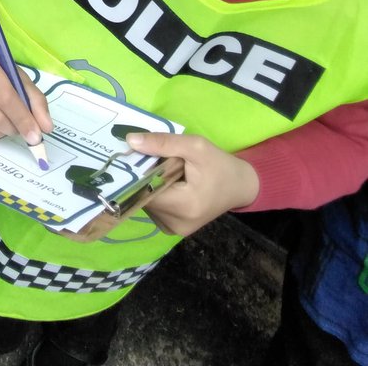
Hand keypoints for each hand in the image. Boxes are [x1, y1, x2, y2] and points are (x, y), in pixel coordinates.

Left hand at [126, 131, 259, 237]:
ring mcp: (173, 230)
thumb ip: (162, 143)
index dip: (137, 170)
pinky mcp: (172, 229)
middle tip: (150, 157)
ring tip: (162, 169)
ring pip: (146, 202)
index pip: (144, 189)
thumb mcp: (195, 146)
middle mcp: (175, 224)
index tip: (136, 153)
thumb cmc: (220, 165)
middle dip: (143, 175)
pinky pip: (154, 207)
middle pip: (143, 196)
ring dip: (149, 184)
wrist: (240, 186)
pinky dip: (155, 192)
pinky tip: (166, 181)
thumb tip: (131, 140)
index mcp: (183, 206)